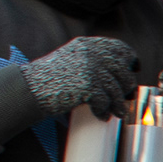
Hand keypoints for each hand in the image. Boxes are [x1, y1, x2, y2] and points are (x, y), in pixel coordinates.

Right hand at [24, 35, 140, 118]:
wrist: (29, 89)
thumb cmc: (49, 79)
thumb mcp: (71, 60)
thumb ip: (92, 60)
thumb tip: (122, 74)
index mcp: (87, 45)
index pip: (119, 48)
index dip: (130, 60)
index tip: (133, 70)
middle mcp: (91, 53)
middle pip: (123, 71)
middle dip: (126, 87)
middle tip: (124, 99)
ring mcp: (90, 68)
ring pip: (116, 89)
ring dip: (118, 104)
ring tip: (116, 112)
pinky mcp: (87, 85)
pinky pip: (105, 102)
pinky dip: (104, 111)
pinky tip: (101, 116)